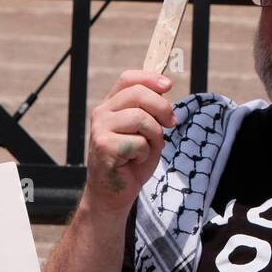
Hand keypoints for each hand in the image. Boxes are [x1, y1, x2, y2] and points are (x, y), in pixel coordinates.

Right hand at [82, 70, 175, 216]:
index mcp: (112, 105)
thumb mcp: (146, 129)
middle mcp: (102, 113)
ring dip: (154, 136)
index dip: (150, 78)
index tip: (169, 86)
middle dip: (162, 108)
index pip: (128, 78)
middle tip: (171, 123)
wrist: (113, 193)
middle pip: (139, 94)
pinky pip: (138, 142)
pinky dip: (145, 154)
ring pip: (142, 118)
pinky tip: (135, 161)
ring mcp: (100, 129)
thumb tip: (164, 87)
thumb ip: (151, 109)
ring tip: (146, 149)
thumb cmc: (132, 160)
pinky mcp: (103, 146)